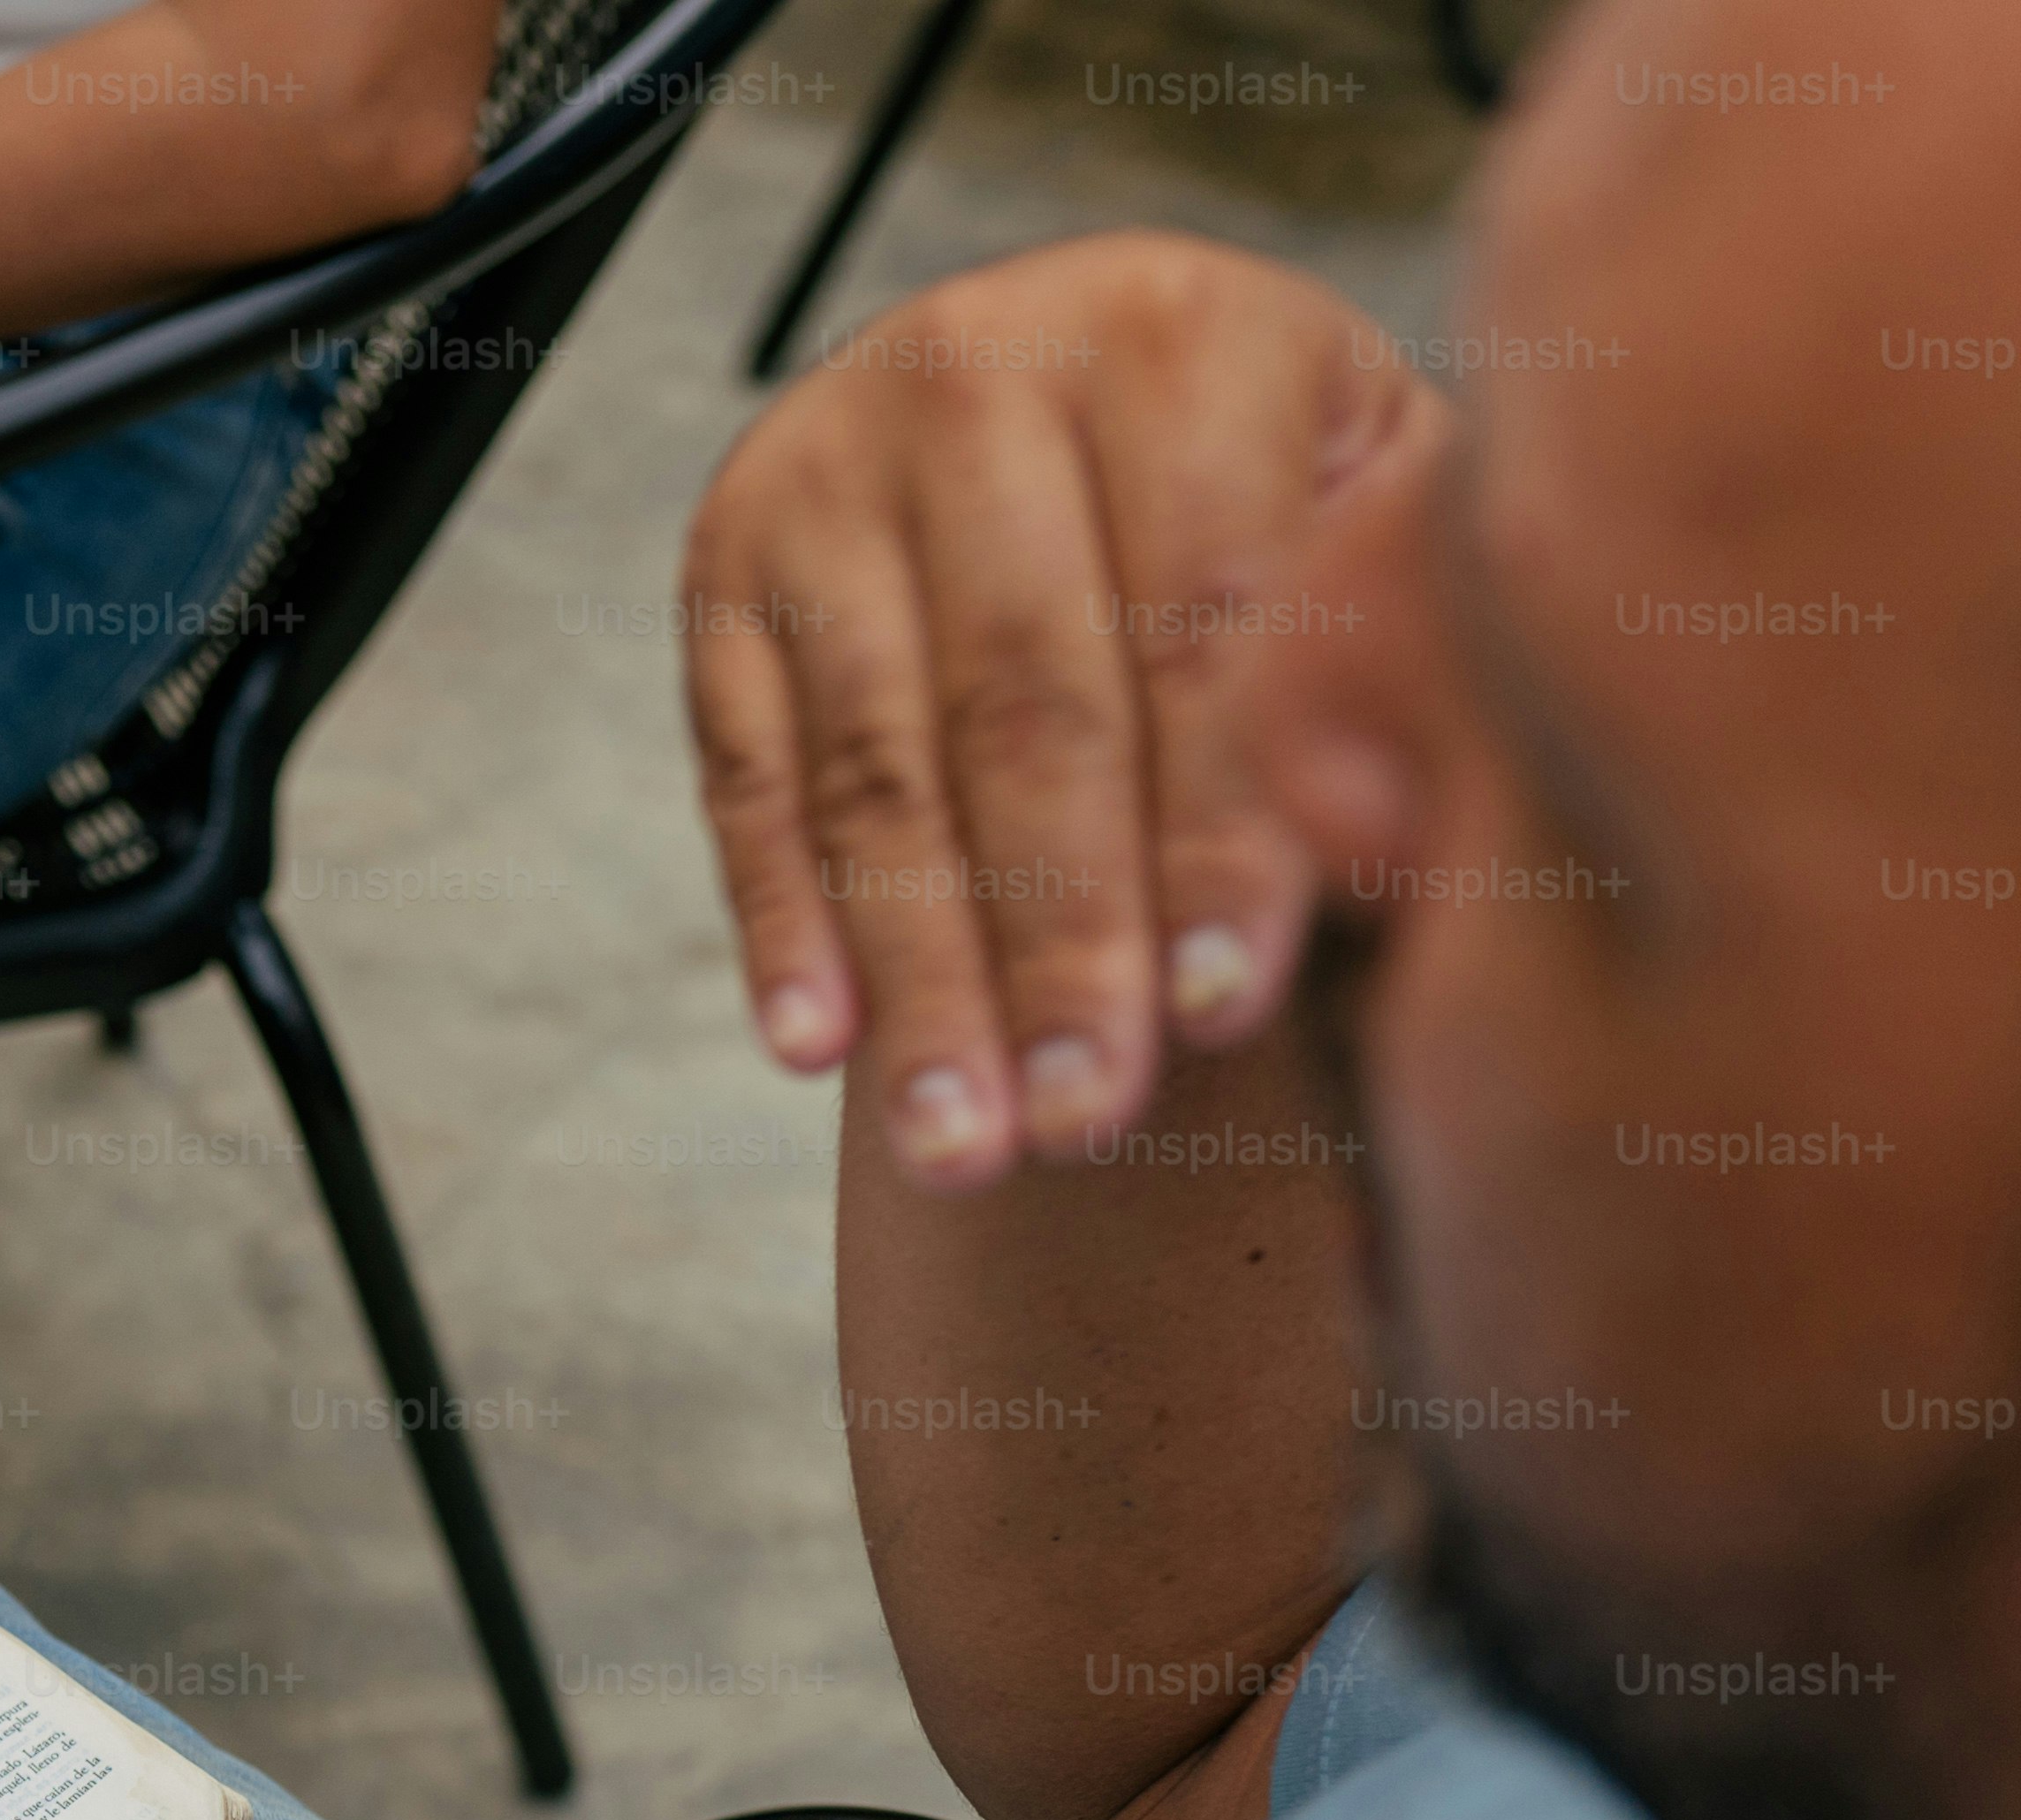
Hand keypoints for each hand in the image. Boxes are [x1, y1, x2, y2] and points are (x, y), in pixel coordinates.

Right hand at [678, 237, 1434, 1182]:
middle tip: (1083, 1125)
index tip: (1220, 1019)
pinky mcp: (725, 563)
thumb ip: (1403, 673)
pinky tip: (818, 1054)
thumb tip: (1427, 873)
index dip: (1213, 835)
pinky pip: (748, 778)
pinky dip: (782, 924)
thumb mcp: (1379, 526)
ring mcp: (828, 462)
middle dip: (1057, 940)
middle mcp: (986, 365)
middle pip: (1026, 707)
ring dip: (920, 977)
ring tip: (963, 1150)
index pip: (1202, 628)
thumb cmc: (1289, 507)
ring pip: (877, 767)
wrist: (1093, 398)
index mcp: (1191, 336)